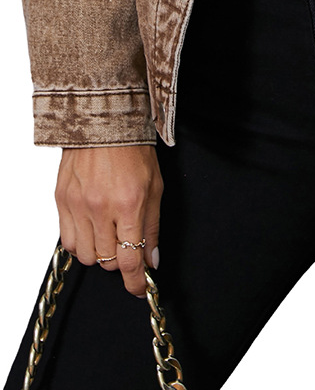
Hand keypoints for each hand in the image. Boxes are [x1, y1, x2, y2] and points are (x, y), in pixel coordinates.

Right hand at [56, 145, 162, 296]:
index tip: (140, 290)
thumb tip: (152, 260)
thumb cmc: (133, 151)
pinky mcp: (61, 202)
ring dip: (99, 253)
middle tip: (127, 245)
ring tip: (109, 233)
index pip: (130, 260)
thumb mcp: (155, 187)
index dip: (136, 282)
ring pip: (86, 257)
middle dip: (121, 260)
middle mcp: (100, 209)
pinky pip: (67, 242)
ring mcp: (77, 207)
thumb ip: (152, 226)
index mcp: (129, 205)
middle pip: (107, 262)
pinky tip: (91, 228)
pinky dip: (81, 243)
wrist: (104, 124)